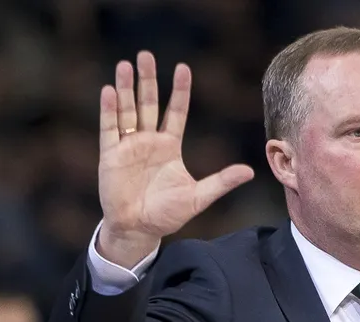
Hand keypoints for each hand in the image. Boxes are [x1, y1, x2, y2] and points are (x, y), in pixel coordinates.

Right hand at [97, 51, 254, 266]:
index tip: (183, 68)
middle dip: (148, 80)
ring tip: (126, 65)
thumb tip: (249, 171)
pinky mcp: (111, 155)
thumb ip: (221, 182)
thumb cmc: (167, 214)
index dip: (179, 91)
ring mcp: (129, 146)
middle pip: (149, 103)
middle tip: (146, 55)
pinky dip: (110, 110)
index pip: (176, 111)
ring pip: (128, 110)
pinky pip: (110, 128)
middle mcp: (149, 141)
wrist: (139, 229)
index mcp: (169, 146)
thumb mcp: (198, 196)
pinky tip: (110, 90)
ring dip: (126, 88)